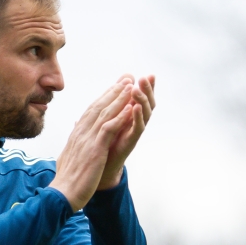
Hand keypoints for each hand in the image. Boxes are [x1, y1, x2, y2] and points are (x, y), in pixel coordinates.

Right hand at [49, 81, 135, 210]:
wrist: (61, 196)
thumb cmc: (65, 181)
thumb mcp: (67, 159)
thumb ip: (72, 145)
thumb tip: (73, 135)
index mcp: (75, 136)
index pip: (90, 112)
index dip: (103, 98)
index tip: (113, 87)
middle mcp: (80, 134)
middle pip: (97, 107)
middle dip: (112, 91)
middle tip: (125, 78)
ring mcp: (87, 141)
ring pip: (104, 114)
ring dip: (118, 98)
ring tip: (130, 85)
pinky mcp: (94, 149)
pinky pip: (109, 128)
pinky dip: (120, 116)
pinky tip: (130, 107)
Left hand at [98, 75, 155, 189]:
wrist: (98, 170)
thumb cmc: (101, 146)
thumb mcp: (102, 124)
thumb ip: (105, 111)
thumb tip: (102, 100)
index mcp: (127, 117)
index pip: (136, 98)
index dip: (140, 87)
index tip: (142, 74)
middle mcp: (133, 123)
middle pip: (145, 103)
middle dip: (147, 89)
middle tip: (146, 77)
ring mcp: (132, 132)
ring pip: (144, 113)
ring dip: (143, 99)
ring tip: (139, 88)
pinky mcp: (130, 142)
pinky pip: (137, 127)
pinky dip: (137, 116)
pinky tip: (136, 106)